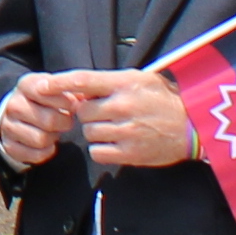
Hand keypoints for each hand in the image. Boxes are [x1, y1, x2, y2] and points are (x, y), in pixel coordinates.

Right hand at [0, 68, 106, 172]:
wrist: (17, 113)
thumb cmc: (44, 99)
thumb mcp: (54, 87)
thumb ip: (71, 89)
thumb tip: (85, 99)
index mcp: (26, 85)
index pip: (49, 93)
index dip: (66, 102)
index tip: (71, 105)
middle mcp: (13, 105)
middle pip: (49, 120)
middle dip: (64, 123)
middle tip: (67, 121)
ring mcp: (8, 126)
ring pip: (41, 139)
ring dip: (53, 138)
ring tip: (55, 131)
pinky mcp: (9, 145)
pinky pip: (35, 154)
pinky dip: (46, 151)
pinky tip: (48, 143)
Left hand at [72, 67, 194, 173]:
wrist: (193, 128)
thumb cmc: (164, 100)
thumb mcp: (141, 80)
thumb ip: (110, 83)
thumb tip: (78, 90)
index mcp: (126, 83)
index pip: (84, 80)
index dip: (60, 82)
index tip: (42, 85)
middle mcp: (124, 106)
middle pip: (83, 112)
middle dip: (89, 113)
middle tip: (106, 114)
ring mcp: (127, 131)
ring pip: (89, 133)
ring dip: (96, 132)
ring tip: (117, 128)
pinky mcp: (130, 154)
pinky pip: (98, 152)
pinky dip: (103, 149)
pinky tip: (118, 142)